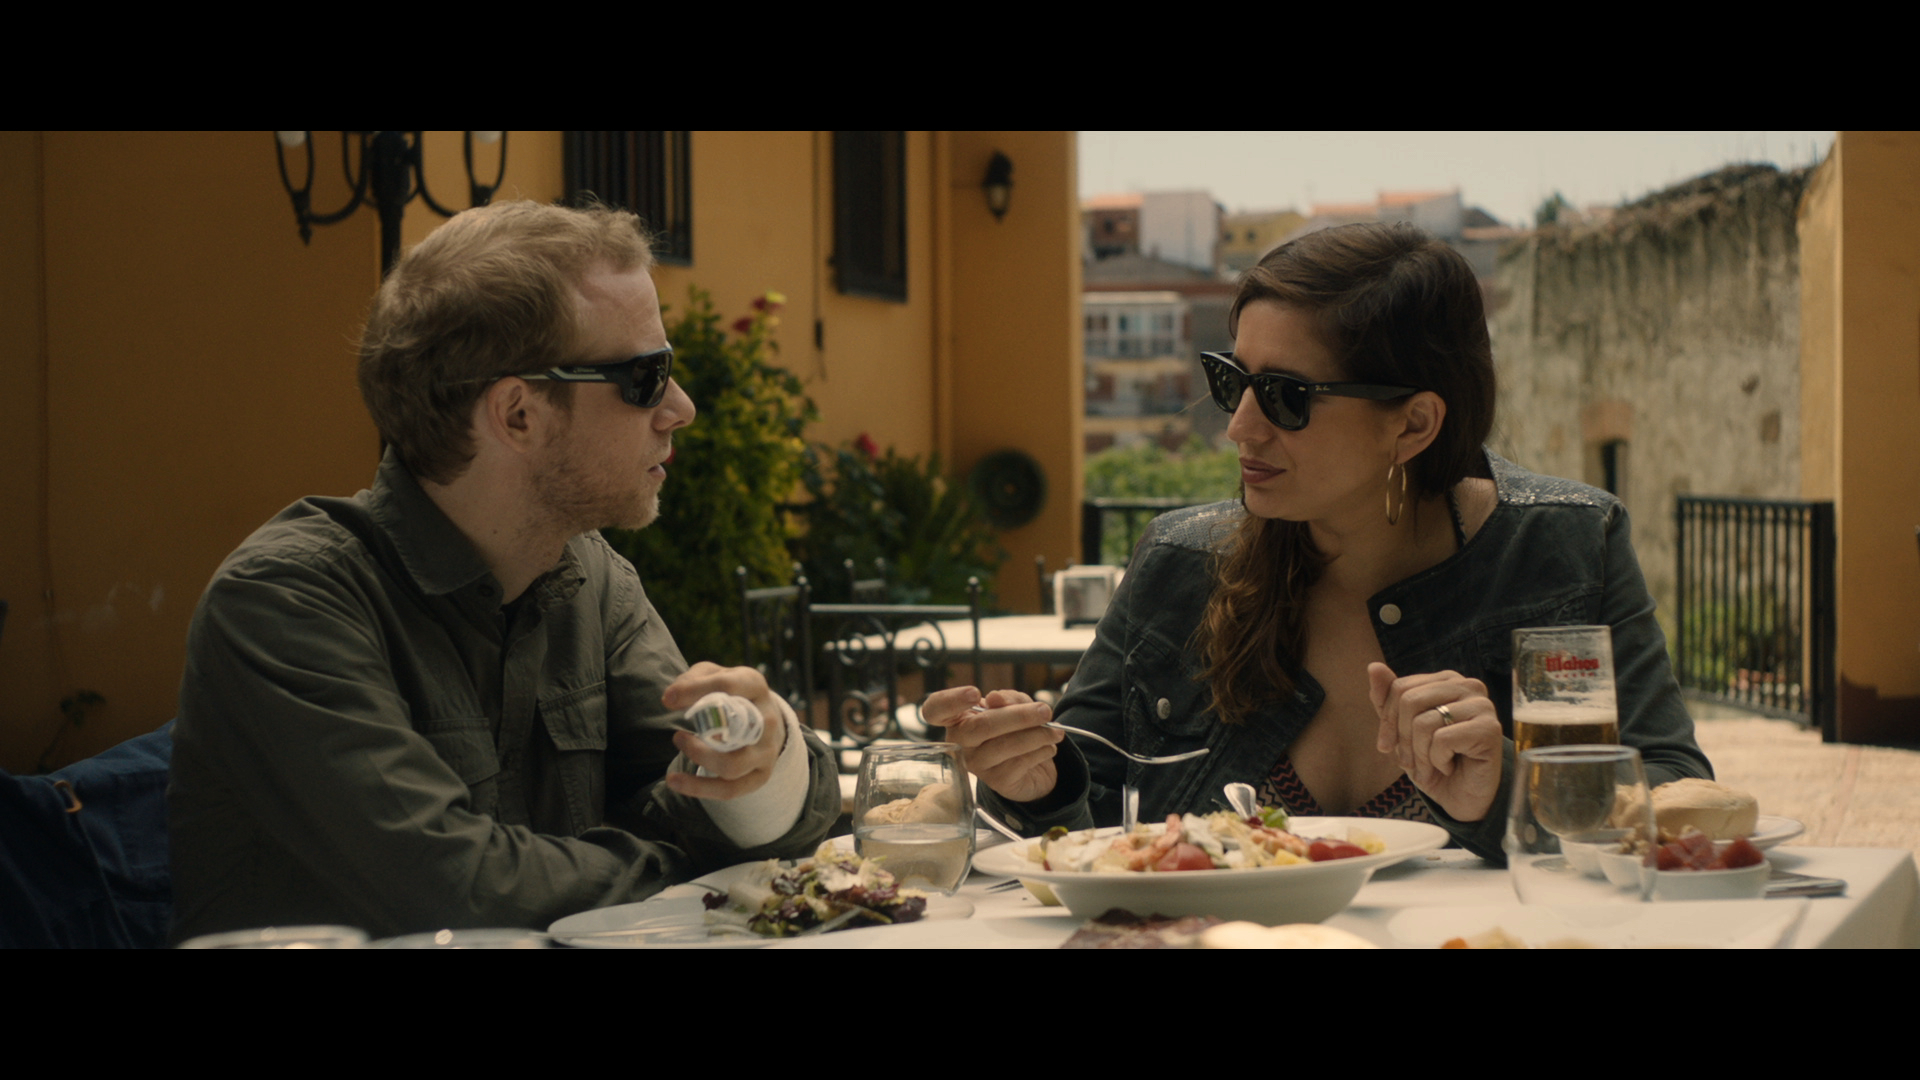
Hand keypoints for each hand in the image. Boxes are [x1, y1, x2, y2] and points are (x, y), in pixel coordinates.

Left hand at [660, 662, 789, 800]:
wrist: (764, 720)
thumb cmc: (731, 694)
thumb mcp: (714, 676)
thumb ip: (693, 680)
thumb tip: (671, 699)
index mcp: (755, 687)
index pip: (729, 687)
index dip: (696, 691)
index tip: (668, 700)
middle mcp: (767, 720)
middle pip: (736, 732)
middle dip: (702, 737)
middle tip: (677, 736)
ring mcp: (766, 751)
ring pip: (732, 766)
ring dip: (699, 759)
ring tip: (680, 748)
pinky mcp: (760, 775)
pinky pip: (730, 790)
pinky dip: (699, 788)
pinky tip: (674, 781)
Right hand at [924, 686, 1063, 804]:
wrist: (1033, 766)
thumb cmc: (1014, 729)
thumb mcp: (1014, 706)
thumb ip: (1007, 699)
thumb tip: (995, 698)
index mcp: (957, 718)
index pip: (935, 709)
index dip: (950, 700)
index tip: (975, 692)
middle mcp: (959, 742)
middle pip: (980, 727)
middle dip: (1017, 716)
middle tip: (1045, 711)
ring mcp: (976, 764)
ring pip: (1004, 745)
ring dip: (1036, 735)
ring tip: (1055, 731)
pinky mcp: (996, 781)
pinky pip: (1019, 762)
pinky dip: (1040, 751)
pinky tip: (1048, 748)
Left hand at [1369, 663, 1502, 822]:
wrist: (1463, 796)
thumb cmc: (1434, 761)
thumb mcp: (1403, 730)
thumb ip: (1388, 699)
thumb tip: (1374, 667)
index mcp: (1447, 680)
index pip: (1401, 688)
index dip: (1387, 721)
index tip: (1387, 745)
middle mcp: (1467, 686)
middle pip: (1410, 701)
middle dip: (1402, 739)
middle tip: (1409, 762)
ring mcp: (1481, 705)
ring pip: (1424, 722)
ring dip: (1420, 755)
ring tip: (1431, 766)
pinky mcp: (1489, 729)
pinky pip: (1442, 740)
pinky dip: (1437, 761)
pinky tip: (1448, 766)